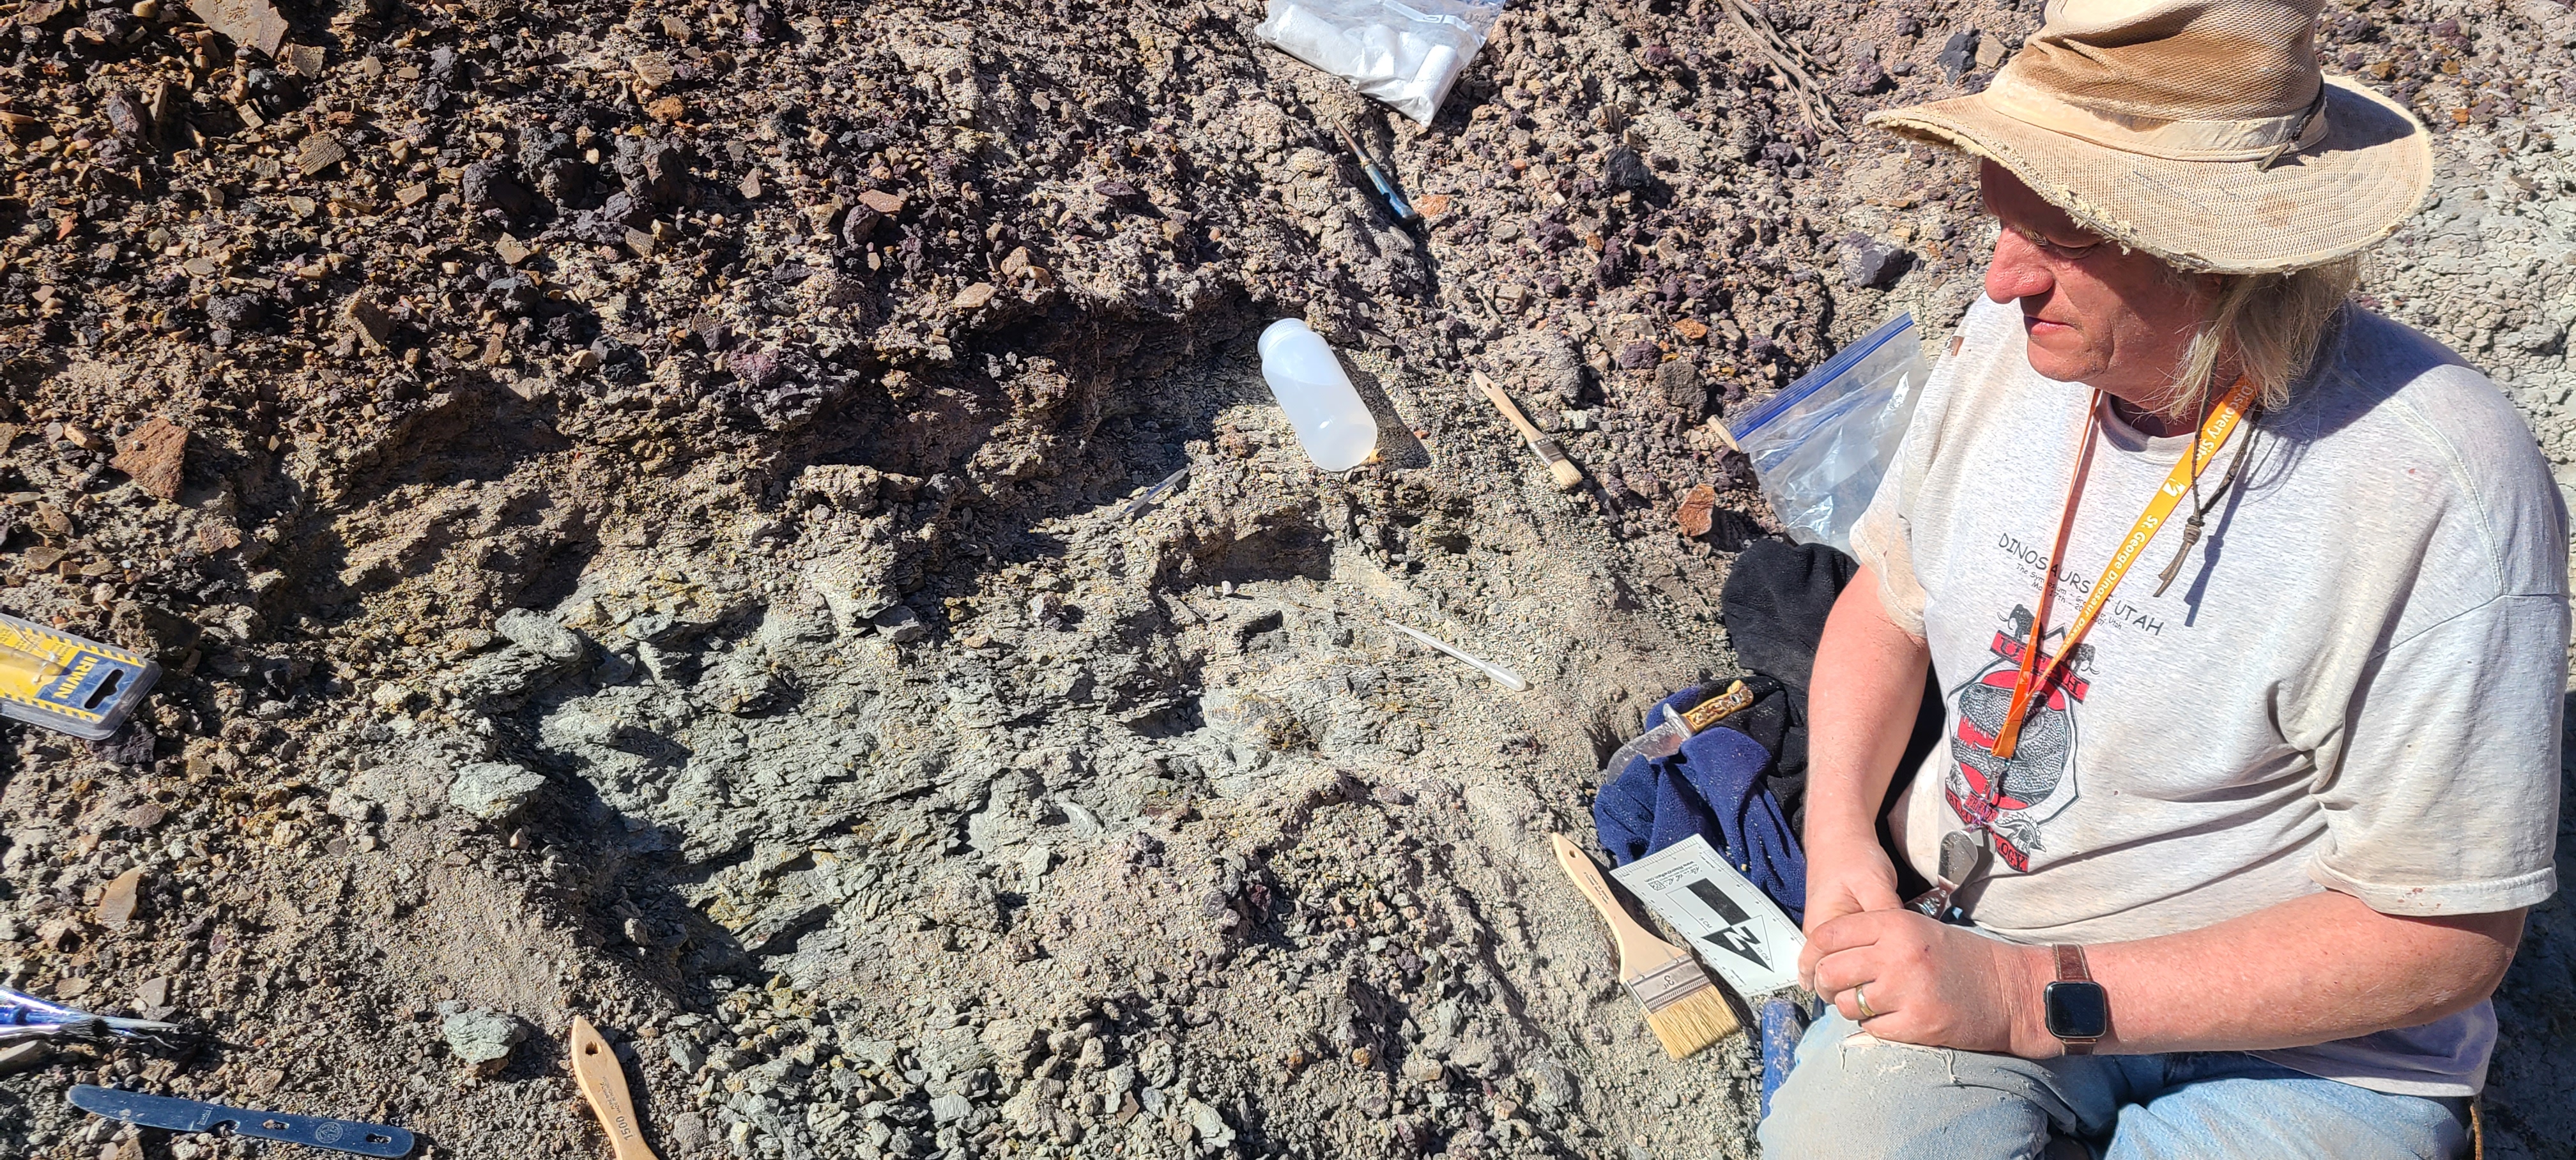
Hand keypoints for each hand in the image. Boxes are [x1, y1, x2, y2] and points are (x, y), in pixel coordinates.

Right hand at [1797, 840, 1901, 990]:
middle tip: (1895, 986)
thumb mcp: (1874, 883)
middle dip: (1863, 986)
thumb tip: (1901, 943)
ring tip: (1892, 977)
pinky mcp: (1836, 935)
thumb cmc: (1852, 858)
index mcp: (1821, 931)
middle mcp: (1817, 940)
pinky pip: (1848, 958)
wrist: (1839, 839)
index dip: (1863, 985)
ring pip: (1842, 971)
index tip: (1891, 986)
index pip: (1834, 975)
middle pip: (1837, 978)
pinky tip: (1883, 963)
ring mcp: (1825, 939)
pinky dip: (1864, 963)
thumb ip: (1885, 914)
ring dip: (1864, 976)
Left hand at [1805, 908, 2058, 1056]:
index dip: (1812, 953)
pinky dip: (1877, 1027)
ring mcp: (1906, 990)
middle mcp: (1896, 954)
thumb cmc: (1964, 959)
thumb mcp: (1918, 930)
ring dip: (1853, 1008)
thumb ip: (1875, 937)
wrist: (2013, 991)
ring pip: (1847, 1004)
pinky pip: (1872, 1029)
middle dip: (1826, 984)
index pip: (1828, 935)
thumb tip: (1825, 955)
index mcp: (1895, 924)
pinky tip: (1895, 1019)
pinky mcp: (1917, 1024)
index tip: (1812, 965)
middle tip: (1836, 990)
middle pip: (1830, 971)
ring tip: (1873, 1004)